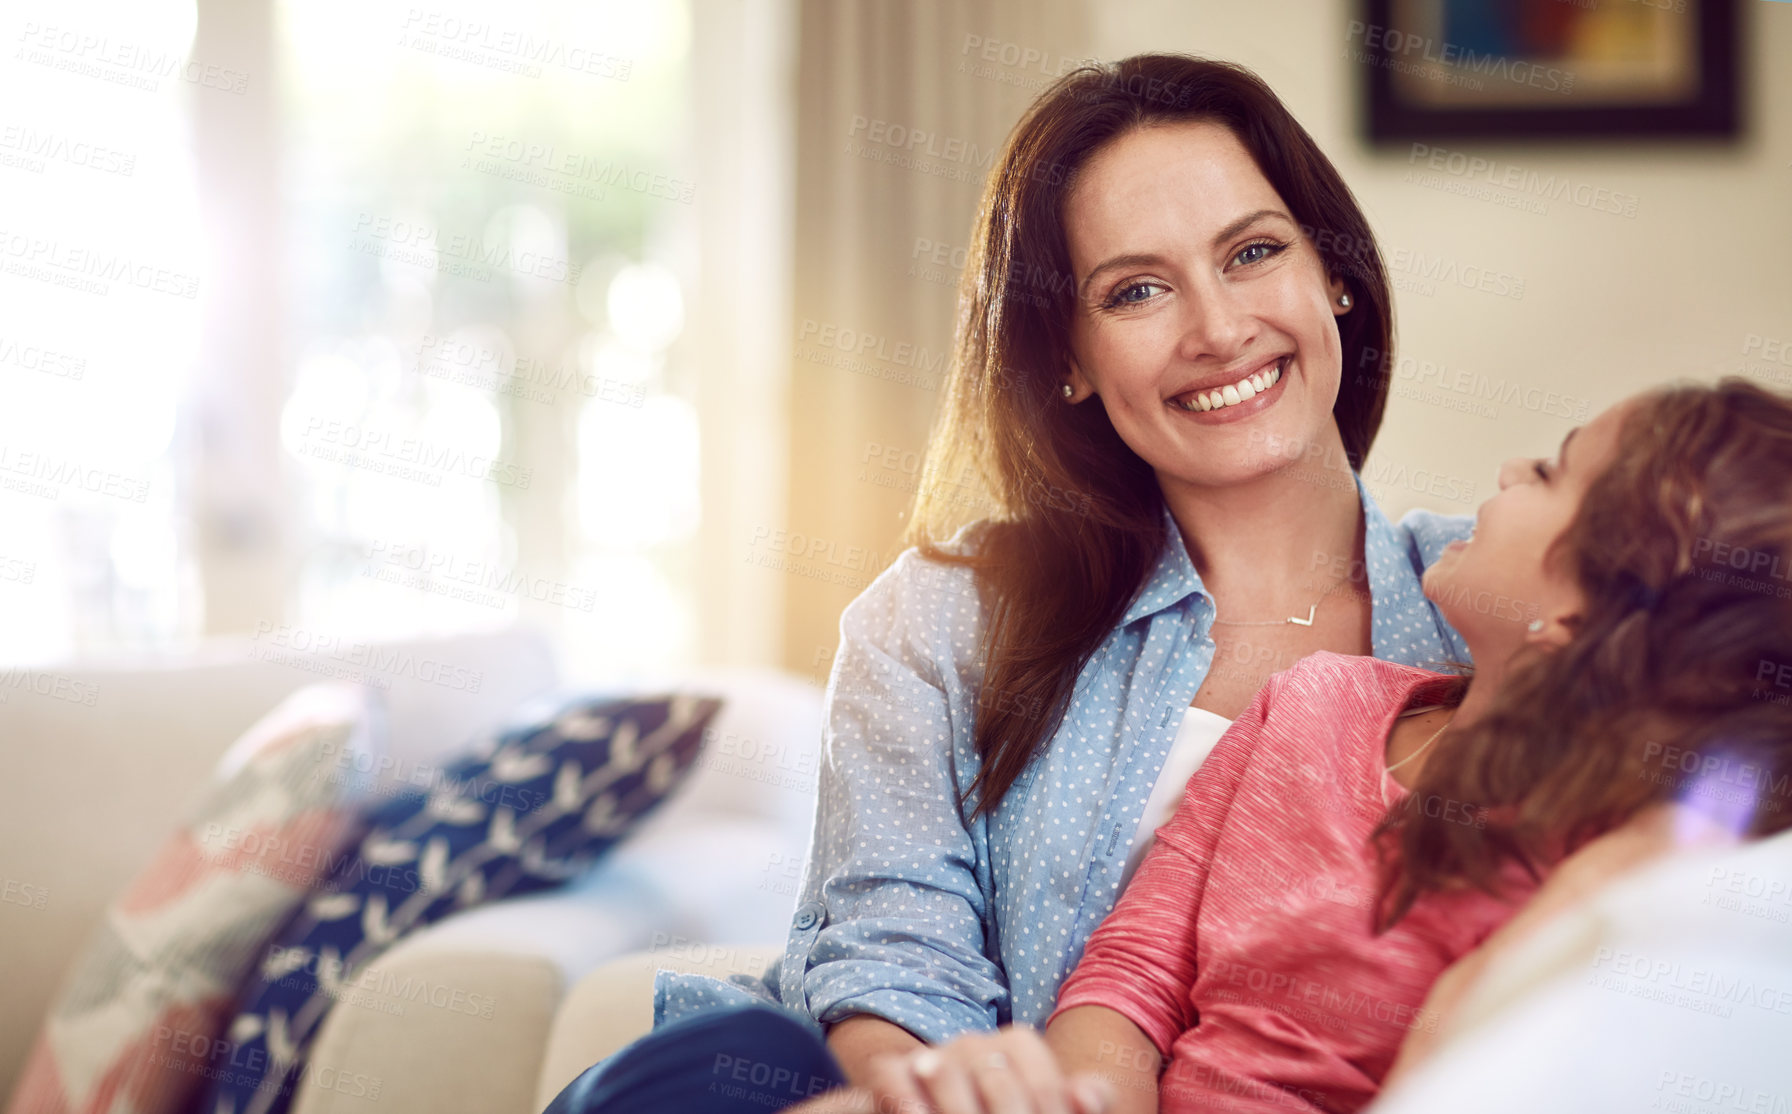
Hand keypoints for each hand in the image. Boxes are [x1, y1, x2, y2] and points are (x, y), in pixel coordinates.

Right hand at [863, 1025, 1114, 1113]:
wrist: (933, 1107)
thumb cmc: (993, 1112)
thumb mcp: (1036, 1110)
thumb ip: (1068, 1103)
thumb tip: (1091, 1096)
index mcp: (1017, 1047)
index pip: (1042, 1084)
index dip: (1049, 1112)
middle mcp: (975, 1044)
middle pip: (997, 1081)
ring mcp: (933, 1055)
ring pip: (946, 1074)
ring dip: (958, 1108)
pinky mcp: (890, 1071)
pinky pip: (894, 1077)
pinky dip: (907, 1101)